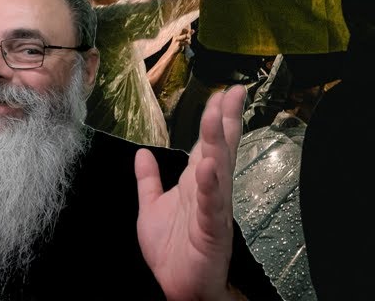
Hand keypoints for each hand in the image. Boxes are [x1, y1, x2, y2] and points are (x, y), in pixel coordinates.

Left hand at [136, 85, 243, 300]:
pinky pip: (211, 205)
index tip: (223, 93)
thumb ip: (149, 181)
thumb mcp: (151, 209)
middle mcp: (209, 190)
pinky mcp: (211, 230)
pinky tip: (209, 167)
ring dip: (217, 143)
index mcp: (196, 183)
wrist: (179, 288)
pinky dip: (211, 186)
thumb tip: (143, 154)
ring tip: (215, 117)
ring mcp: (213, 208)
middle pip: (220, 148)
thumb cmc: (172, 252)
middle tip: (232, 93)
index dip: (216, 118)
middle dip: (225, 120)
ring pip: (218, 170)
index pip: (208, 144)